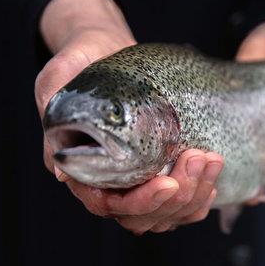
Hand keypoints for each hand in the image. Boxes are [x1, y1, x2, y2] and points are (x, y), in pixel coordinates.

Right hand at [36, 0, 222, 233]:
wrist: (104, 49)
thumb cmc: (79, 60)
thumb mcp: (58, 76)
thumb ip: (52, 110)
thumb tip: (61, 170)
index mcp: (81, 168)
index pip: (109, 205)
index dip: (140, 203)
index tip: (168, 183)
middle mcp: (109, 181)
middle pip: (143, 217)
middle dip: (177, 196)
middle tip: (199, 158)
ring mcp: (136, 180)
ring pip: (166, 213)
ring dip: (194, 194)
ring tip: (212, 159)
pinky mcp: (157, 170)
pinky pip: (181, 202)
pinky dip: (200, 196)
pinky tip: (213, 175)